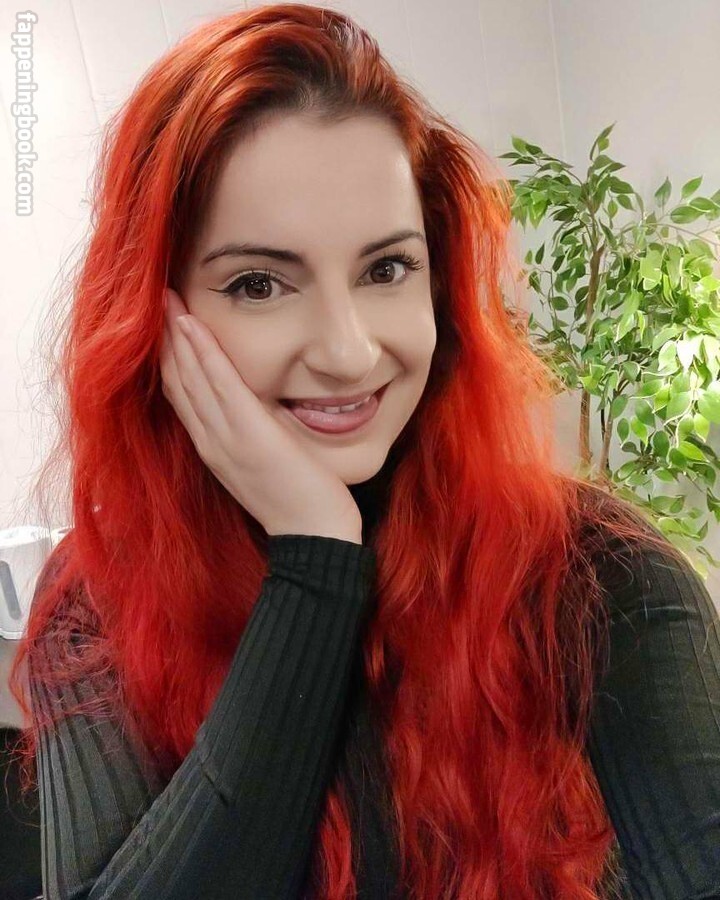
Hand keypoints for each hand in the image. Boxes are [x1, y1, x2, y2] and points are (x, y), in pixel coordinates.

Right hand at [159, 288, 362, 543]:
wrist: (314, 536)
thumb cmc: (296, 501)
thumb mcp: (263, 464)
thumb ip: (251, 436)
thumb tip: (255, 407)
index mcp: (214, 449)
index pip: (182, 396)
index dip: (168, 359)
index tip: (164, 326)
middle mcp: (211, 442)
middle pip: (177, 382)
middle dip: (165, 339)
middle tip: (156, 299)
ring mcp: (226, 438)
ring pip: (191, 378)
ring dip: (177, 336)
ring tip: (167, 299)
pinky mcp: (250, 434)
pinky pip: (221, 385)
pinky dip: (203, 353)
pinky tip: (192, 324)